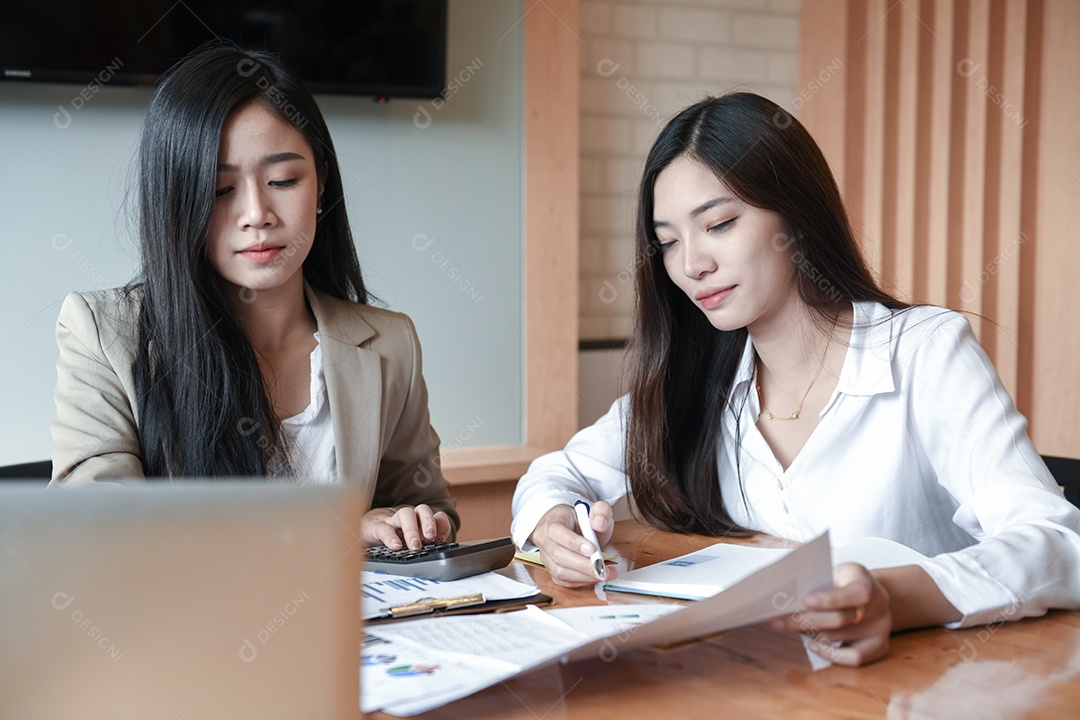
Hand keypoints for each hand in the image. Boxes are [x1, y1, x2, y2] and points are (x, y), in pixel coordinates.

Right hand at [361, 504, 451, 549]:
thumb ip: (423, 547)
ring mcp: (391, 521)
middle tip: (430, 537)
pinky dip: (391, 537)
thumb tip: (437, 555)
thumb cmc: (390, 538)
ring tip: (415, 546)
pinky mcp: (374, 527)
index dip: (442, 525)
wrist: (360, 530)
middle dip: (429, 522)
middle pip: (422, 510)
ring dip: (412, 529)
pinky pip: (384, 528)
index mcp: (419, 522)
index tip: (442, 539)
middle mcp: (407, 519)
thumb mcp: (409, 544)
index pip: (437, 516)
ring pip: (405, 514)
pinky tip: (396, 546)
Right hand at [530, 501, 615, 587]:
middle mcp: (545, 539)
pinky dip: (581, 581)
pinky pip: (563, 580)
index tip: (592, 549)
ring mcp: (546, 557)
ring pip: (559, 571)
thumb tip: (599, 522)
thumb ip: (601, 511)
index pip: (557, 531)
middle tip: (602, 568)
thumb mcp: (595, 511)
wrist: (570, 528)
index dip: (573, 542)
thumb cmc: (581, 520)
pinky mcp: (552, 570)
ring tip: (603, 574)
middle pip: (558, 555)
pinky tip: (594, 577)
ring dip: (583, 576)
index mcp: (553, 520)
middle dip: (582, 565)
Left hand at [769, 562, 891, 666]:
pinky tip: (813, 646)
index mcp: (866, 581)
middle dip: (804, 620)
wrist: (871, 592)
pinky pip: (855, 658)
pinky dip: (832, 655)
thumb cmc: (844, 581)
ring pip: (840, 636)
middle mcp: (879, 605)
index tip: (804, 600)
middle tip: (777, 620)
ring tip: (786, 626)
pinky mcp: (879, 645)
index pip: (855, 593)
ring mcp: (881, 627)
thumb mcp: (834, 572)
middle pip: (840, 619)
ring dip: (808, 633)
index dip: (830, 599)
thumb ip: (818, 583)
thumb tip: (786, 598)